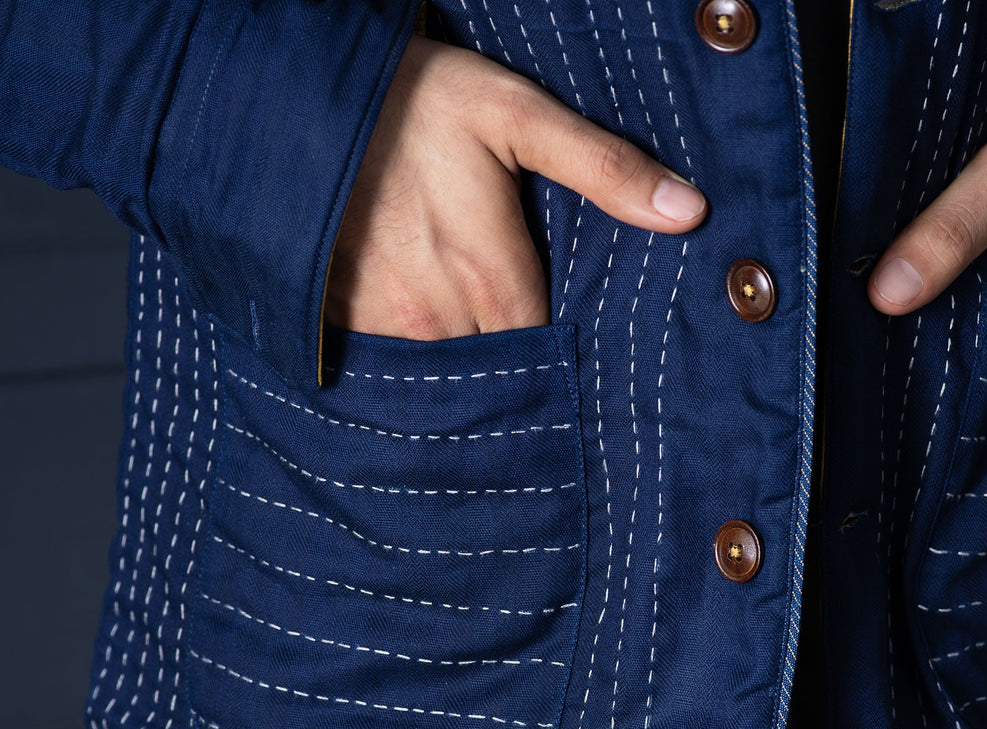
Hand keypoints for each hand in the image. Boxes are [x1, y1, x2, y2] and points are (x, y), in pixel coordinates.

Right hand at [327, 37, 707, 339]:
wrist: (289, 96)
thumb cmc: (413, 100)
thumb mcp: (516, 115)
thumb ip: (604, 167)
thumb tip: (690, 212)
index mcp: (492, 277)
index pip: (550, 352)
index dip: (565, 348)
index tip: (576, 336)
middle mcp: (439, 319)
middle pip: (499, 367)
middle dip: (516, 353)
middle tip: (527, 334)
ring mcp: (383, 327)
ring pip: (447, 369)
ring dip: (465, 354)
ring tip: (475, 325)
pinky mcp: (338, 323)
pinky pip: (390, 361)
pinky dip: (412, 348)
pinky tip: (421, 317)